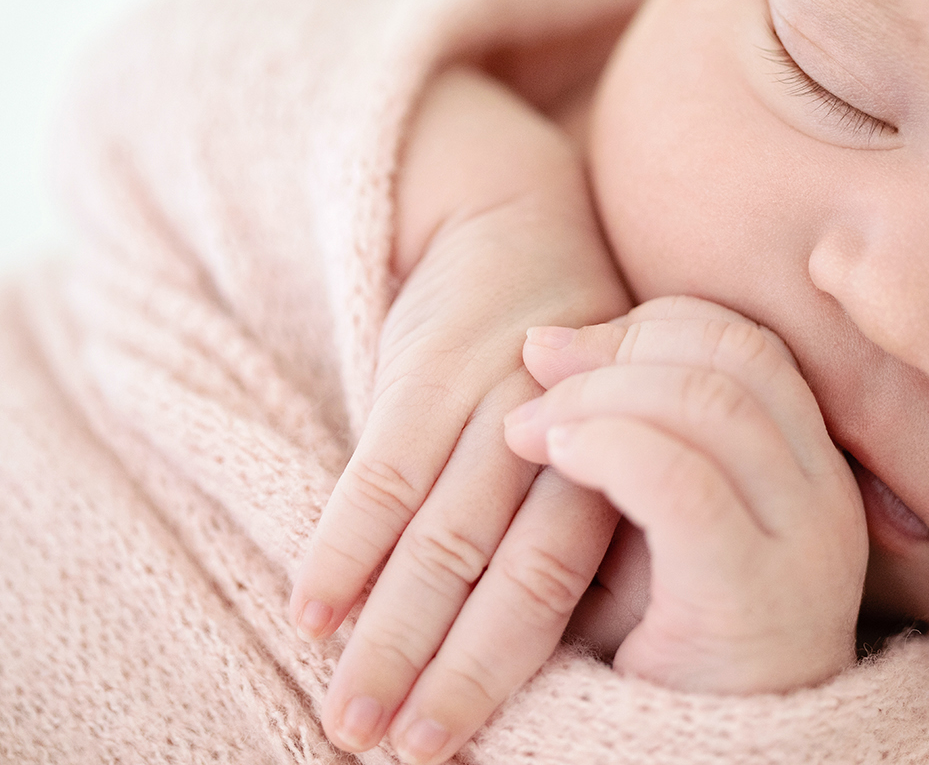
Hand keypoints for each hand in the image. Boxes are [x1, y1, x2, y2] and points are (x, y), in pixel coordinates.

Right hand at [287, 67, 630, 757]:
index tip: (471, 744)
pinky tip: (313, 613)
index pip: (564, 581)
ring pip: (437, 535)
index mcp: (615, 454)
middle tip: (405, 757)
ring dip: (388, 632)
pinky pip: (379, 469)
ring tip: (348, 716)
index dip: (513, 666)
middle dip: (450, 672)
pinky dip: (344, 544)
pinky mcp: (423, 371)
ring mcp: (490, 399)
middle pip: (505, 572)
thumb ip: (594, 518)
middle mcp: (558, 432)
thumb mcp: (606, 424)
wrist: (519, 218)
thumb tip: (582, 644)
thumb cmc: (562, 358)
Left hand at [506, 296, 867, 694]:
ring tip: (527, 427)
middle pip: (734, 353)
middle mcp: (823, 499)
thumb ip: (625, 439)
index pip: (745, 342)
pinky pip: (684, 483)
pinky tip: (556, 456)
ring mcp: (803, 548)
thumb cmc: (651, 652)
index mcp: (808, 473)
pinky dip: (607, 447)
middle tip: (534, 376)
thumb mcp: (642, 529)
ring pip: (711, 401)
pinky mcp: (753, 602)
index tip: (561, 350)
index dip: (647, 324)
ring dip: (599, 393)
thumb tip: (546, 343)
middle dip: (620, 345)